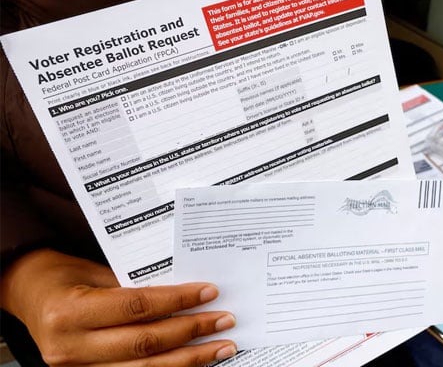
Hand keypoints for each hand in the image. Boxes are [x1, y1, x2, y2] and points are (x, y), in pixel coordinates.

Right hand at [1, 249, 236, 365]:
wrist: (30, 295)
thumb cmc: (64, 277)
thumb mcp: (97, 272)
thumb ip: (136, 286)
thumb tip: (188, 294)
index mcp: (69, 312)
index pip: (136, 307)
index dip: (177, 300)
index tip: (209, 292)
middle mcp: (70, 346)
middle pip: (144, 343)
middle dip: (191, 331)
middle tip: (224, 320)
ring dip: (190, 359)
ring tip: (221, 346)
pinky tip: (195, 361)